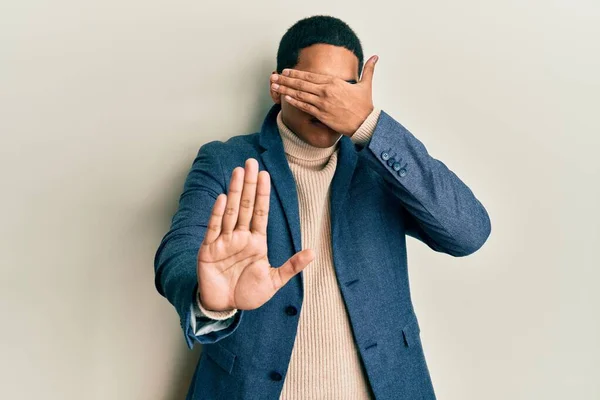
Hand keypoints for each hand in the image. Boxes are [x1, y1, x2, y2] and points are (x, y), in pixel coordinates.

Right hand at [197, 158, 314, 310]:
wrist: (224, 308)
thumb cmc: (247, 294)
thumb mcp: (274, 281)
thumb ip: (291, 267)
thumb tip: (313, 253)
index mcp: (256, 242)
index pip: (260, 212)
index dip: (263, 194)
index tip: (265, 174)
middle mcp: (240, 237)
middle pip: (246, 206)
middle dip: (249, 184)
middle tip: (250, 162)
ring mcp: (224, 241)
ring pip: (231, 211)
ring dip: (235, 192)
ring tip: (238, 172)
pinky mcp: (209, 250)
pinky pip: (214, 228)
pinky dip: (218, 214)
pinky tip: (223, 198)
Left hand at [270, 55, 377, 135]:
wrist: (364, 123)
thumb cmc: (365, 105)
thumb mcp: (366, 84)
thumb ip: (368, 69)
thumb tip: (376, 56)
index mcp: (334, 82)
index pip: (310, 75)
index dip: (296, 73)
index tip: (286, 71)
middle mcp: (326, 91)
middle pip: (301, 83)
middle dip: (285, 79)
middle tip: (274, 76)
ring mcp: (322, 103)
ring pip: (300, 94)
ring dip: (285, 89)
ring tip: (274, 86)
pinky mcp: (321, 114)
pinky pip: (304, 107)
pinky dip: (294, 102)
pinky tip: (285, 98)